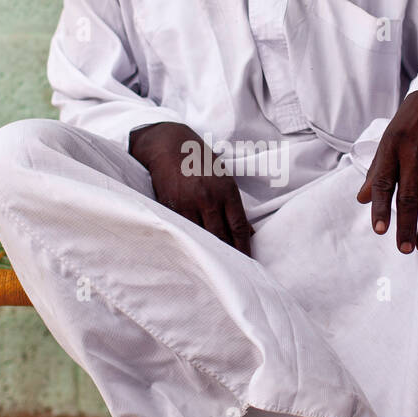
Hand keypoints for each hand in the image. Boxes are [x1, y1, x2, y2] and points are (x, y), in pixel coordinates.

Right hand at [129, 122, 253, 255]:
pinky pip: (183, 231)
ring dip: (209, 252)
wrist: (169, 146)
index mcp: (226, 190)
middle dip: (229, 255)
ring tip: (216, 267)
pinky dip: (191, 243)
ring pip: (201, 236)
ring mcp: (188, 204)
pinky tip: (195, 253)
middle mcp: (209, 198)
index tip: (248, 262)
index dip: (244, 248)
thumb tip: (248, 232)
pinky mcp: (171, 207)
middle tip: (235, 271)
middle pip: (221, 236)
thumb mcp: (224, 178)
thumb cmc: (199, 161)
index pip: (238, 227)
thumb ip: (234, 206)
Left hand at [356, 90, 417, 253]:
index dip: (381, 208)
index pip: (384, 182)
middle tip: (404, 248)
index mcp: (392, 149)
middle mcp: (414, 155)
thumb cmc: (408, 122)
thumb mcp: (386, 140)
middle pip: (409, 196)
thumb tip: (361, 199)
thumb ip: (376, 170)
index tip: (380, 230)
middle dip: (406, 225)